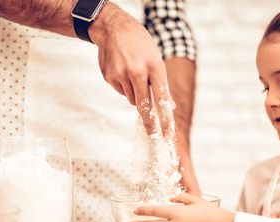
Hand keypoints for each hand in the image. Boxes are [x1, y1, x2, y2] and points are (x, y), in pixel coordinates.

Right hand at [90, 2, 175, 138]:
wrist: (114, 29)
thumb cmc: (141, 46)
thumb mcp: (156, 60)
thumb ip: (162, 85)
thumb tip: (169, 106)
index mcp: (154, 66)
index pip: (161, 98)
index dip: (165, 119)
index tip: (167, 134)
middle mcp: (137, 71)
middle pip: (144, 105)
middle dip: (149, 122)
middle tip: (153, 134)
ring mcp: (121, 74)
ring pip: (132, 99)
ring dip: (136, 96)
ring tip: (134, 77)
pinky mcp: (109, 77)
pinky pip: (121, 92)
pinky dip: (125, 88)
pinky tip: (123, 72)